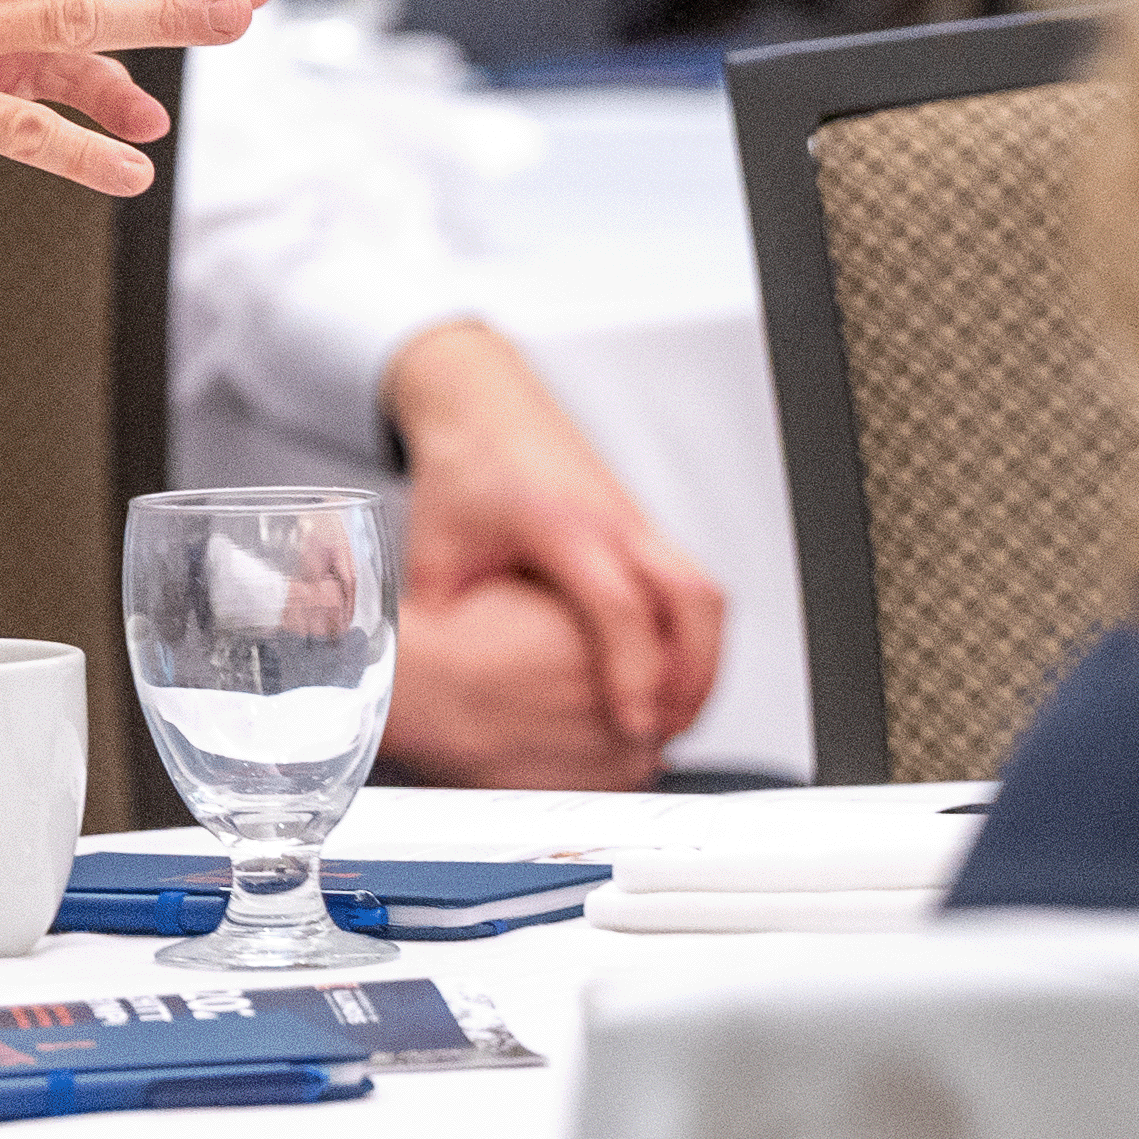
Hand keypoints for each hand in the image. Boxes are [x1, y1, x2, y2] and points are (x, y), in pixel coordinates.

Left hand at [384, 320, 721, 758]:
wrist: (482, 403)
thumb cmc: (460, 474)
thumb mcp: (432, 551)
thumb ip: (442, 623)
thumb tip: (434, 694)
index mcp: (562, 524)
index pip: (618, 604)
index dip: (632, 669)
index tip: (632, 724)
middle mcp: (615, 519)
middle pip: (692, 598)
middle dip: (693, 674)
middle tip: (666, 734)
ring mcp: (638, 520)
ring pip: (705, 593)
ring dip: (703, 658)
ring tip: (675, 718)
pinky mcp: (646, 527)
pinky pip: (692, 586)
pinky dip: (692, 636)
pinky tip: (668, 681)